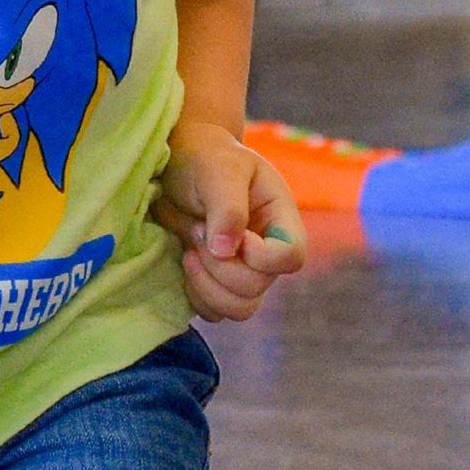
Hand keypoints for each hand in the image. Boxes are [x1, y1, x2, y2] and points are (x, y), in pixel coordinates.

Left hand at [155, 120, 306, 321]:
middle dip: (220, 266)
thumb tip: (228, 250)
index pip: (291, 258)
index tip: (232, 234)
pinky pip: (214, 311)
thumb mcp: (220, 170)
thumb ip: (227, 207)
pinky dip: (196, 296)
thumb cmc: (206, 158)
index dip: (261, 256)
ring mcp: (243, 271)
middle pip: (257, 287)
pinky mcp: (216, 283)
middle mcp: (267, 252)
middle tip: (196, 231)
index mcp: (280, 220)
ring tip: (189, 252)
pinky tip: (184, 263)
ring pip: (240, 308)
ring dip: (207, 286)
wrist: (178, 164)